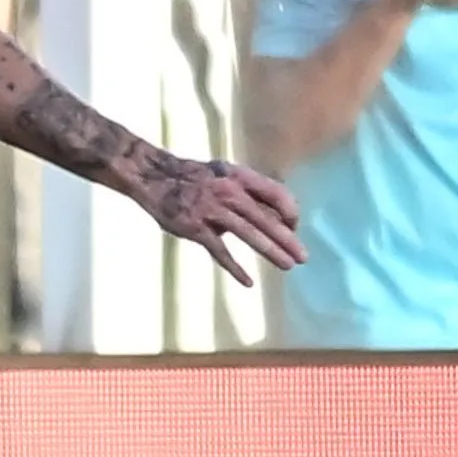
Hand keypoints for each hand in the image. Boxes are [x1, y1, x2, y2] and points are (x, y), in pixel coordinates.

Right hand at [132, 152, 305, 281]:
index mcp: (239, 176)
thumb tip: (272, 215)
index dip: (290, 212)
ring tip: (288, 266)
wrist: (154, 176)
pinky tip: (248, 282)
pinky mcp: (196, 228)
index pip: (276, 193)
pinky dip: (235, 267)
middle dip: (287, 239)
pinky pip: (220, 251)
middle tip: (304, 257)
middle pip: (266, 218)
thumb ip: (247, 192)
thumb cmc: (194, 178)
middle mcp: (229, 191)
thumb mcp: (224, 174)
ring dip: (271, 251)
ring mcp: (212, 210)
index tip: (294, 228)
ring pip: (249, 233)